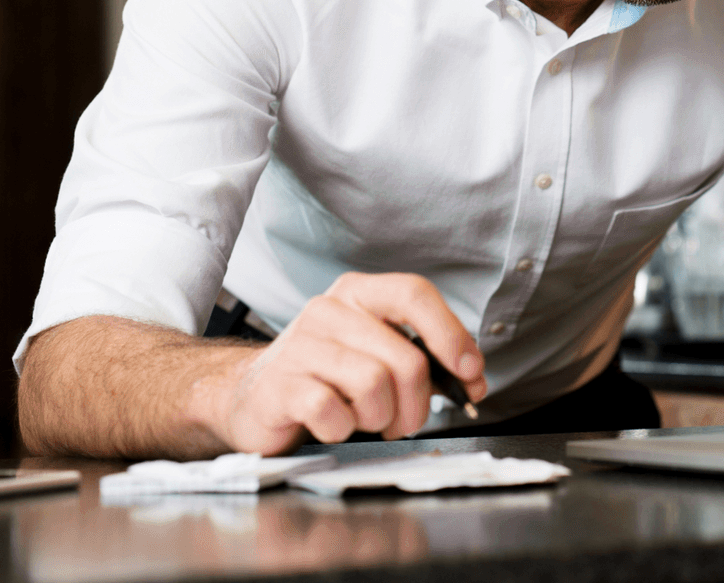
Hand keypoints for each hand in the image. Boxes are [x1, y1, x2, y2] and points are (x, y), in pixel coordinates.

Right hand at [202, 272, 486, 453]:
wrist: (251, 399)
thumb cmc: (325, 378)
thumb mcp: (375, 355)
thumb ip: (424, 361)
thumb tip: (473, 379)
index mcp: (358, 294)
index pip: (415, 293)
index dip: (451, 334)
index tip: (470, 371)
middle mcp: (328, 310)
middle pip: (405, 358)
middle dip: (417, 404)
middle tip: (403, 421)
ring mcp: (300, 345)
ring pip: (375, 385)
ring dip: (380, 418)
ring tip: (362, 419)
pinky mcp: (280, 384)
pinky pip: (334, 411)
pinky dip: (343, 429)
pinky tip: (331, 425)